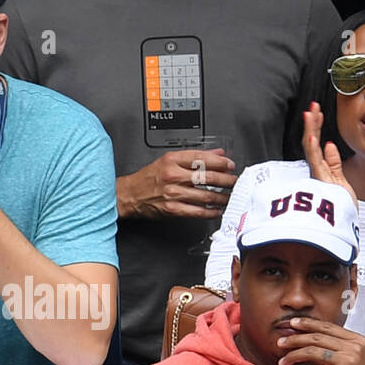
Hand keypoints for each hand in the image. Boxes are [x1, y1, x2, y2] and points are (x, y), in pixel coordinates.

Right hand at [117, 149, 236, 219]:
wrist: (130, 194)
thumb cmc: (149, 178)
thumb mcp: (169, 160)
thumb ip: (194, 157)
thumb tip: (217, 153)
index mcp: (172, 160)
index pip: (202, 158)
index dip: (220, 162)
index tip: (230, 165)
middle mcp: (173, 175)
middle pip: (207, 177)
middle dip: (226, 180)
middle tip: (235, 182)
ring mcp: (173, 193)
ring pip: (205, 195)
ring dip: (222, 197)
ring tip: (230, 197)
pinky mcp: (173, 209)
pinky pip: (197, 211)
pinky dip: (210, 211)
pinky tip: (217, 210)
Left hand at [277, 317, 364, 364]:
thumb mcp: (357, 362)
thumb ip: (342, 349)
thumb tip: (314, 340)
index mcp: (359, 341)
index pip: (328, 326)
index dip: (308, 324)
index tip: (293, 324)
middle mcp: (355, 348)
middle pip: (317, 337)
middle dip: (295, 339)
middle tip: (280, 343)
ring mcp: (349, 361)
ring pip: (312, 351)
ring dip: (293, 356)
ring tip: (282, 362)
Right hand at [301, 102, 358, 207]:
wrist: (345, 226)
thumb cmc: (342, 207)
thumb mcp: (341, 180)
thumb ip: (334, 164)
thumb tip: (330, 145)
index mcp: (322, 170)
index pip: (317, 143)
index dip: (316, 126)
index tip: (317, 111)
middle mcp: (317, 172)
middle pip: (311, 143)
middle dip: (312, 123)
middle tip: (313, 106)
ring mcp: (318, 177)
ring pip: (311, 149)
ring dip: (311, 130)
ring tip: (311, 113)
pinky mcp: (321, 184)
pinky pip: (315, 164)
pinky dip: (313, 149)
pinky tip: (312, 135)